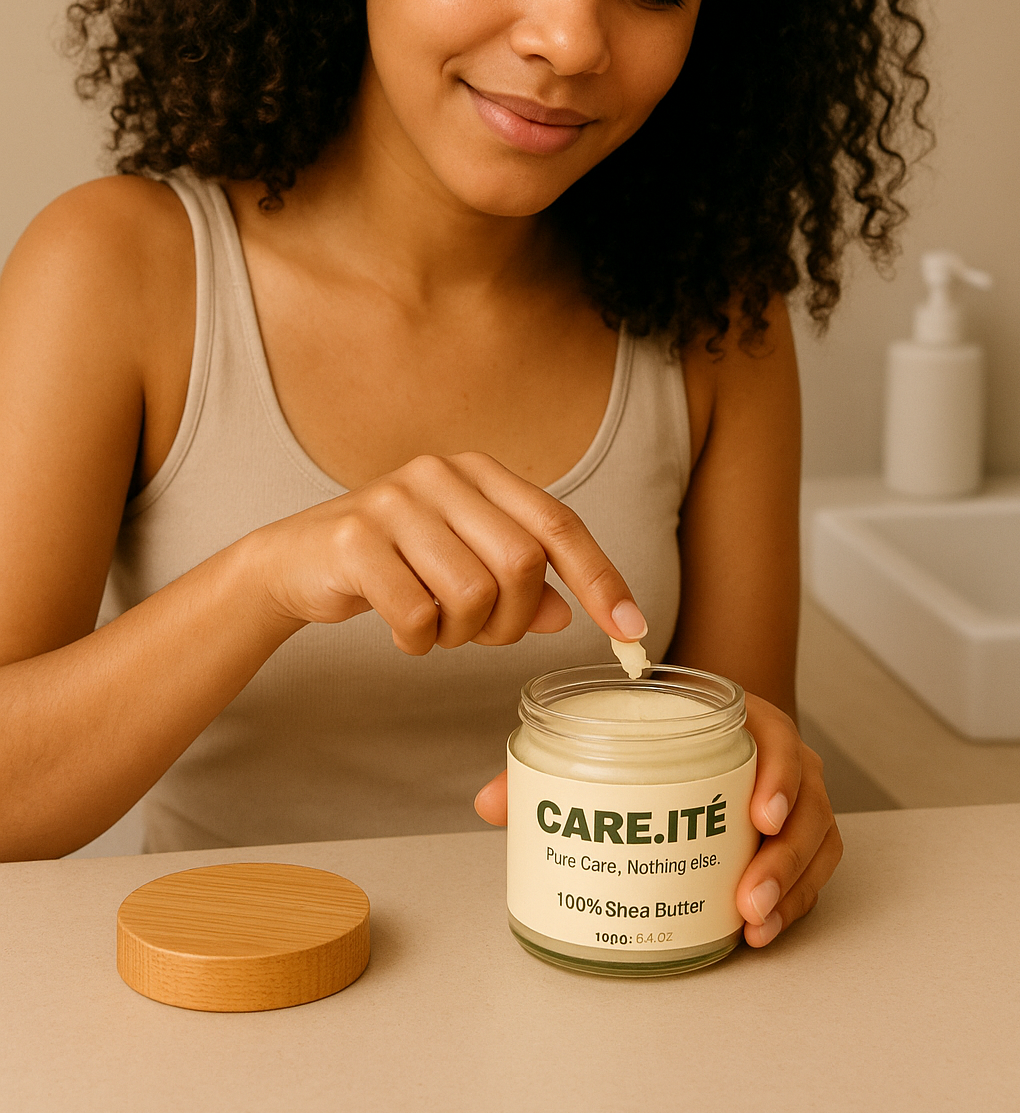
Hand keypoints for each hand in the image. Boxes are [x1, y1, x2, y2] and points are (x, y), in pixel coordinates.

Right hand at [253, 451, 647, 654]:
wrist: (295, 561)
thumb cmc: (392, 563)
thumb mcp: (462, 567)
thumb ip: (518, 584)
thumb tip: (568, 615)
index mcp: (478, 472)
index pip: (558, 523)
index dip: (601, 578)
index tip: (631, 631)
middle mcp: (440, 474)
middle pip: (520, 564)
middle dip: (510, 621)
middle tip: (480, 635)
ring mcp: (395, 501)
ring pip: (472, 594)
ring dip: (459, 634)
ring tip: (433, 627)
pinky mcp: (356, 538)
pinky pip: (418, 614)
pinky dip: (418, 640)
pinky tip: (401, 629)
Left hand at [474, 694, 842, 947]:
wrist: (701, 724)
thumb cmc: (655, 728)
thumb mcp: (616, 732)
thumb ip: (553, 765)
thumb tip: (490, 803)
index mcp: (745, 719)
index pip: (777, 739)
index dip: (778, 777)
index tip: (759, 815)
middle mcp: (782, 757)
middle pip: (807, 804)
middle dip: (783, 857)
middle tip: (747, 897)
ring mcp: (797, 798)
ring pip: (816, 843)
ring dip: (791, 887)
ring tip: (754, 924)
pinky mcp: (799, 835)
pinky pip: (813, 870)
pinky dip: (796, 901)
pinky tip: (763, 932)